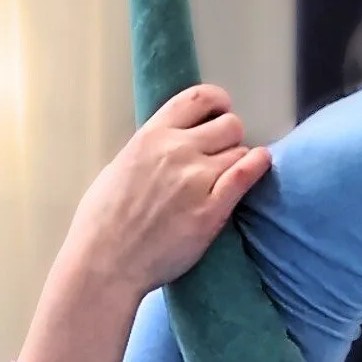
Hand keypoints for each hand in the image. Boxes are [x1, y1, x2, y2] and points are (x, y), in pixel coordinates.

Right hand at [60, 87, 270, 301]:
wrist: (105, 263)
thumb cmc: (102, 223)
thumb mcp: (120, 168)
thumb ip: (150, 151)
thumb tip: (169, 145)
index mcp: (151, 137)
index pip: (197, 98)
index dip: (217, 102)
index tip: (220, 111)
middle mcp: (176, 150)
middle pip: (228, 124)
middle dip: (230, 138)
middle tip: (222, 156)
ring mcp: (196, 179)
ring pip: (240, 151)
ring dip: (238, 161)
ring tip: (227, 177)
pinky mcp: (212, 209)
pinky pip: (246, 174)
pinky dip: (257, 166)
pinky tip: (259, 164)